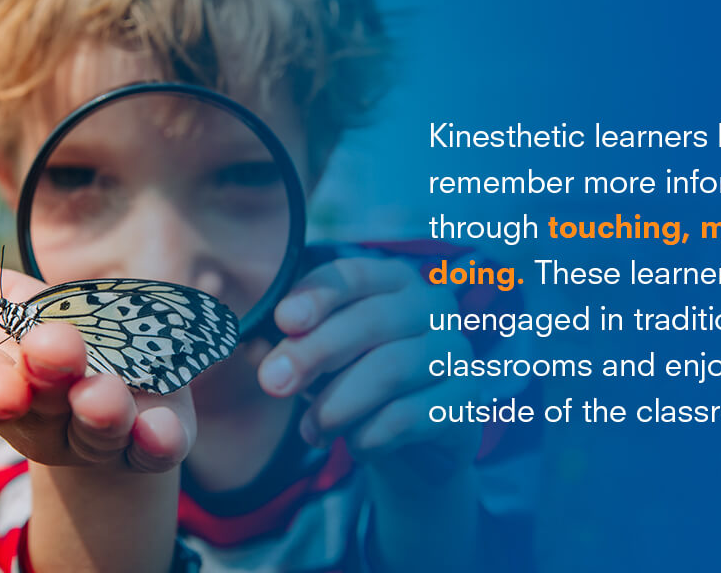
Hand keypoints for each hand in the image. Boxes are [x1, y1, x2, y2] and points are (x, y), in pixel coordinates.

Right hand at [0, 232, 195, 472]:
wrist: (109, 367)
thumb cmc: (31, 326)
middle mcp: (46, 415)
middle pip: (43, 403)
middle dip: (48, 377)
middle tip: (56, 348)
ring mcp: (99, 431)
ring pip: (98, 428)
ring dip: (100, 411)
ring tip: (104, 392)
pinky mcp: (152, 435)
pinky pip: (157, 444)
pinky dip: (158, 438)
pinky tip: (161, 429)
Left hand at [257, 257, 479, 474]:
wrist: (413, 447)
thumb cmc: (358, 385)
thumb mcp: (322, 361)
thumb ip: (292, 347)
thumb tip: (253, 350)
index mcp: (395, 281)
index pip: (355, 274)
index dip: (318, 294)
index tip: (282, 321)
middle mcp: (433, 307)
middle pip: (372, 321)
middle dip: (315, 352)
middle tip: (273, 384)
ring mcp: (456, 350)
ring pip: (391, 369)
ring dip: (337, 404)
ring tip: (310, 431)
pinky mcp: (466, 399)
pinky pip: (409, 416)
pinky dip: (369, 435)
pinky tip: (354, 447)